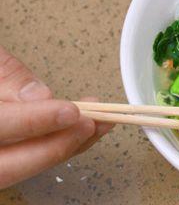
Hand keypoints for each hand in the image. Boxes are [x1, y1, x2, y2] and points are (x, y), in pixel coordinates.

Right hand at [0, 46, 112, 188]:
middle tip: (90, 124)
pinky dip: (57, 148)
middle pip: (7, 167)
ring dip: (63, 149)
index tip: (70, 111)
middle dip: (54, 148)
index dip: (35, 122)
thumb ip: (7, 77)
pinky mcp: (2, 158)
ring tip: (100, 123)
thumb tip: (39, 97)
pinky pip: (25, 162)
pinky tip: (84, 131)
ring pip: (18, 170)